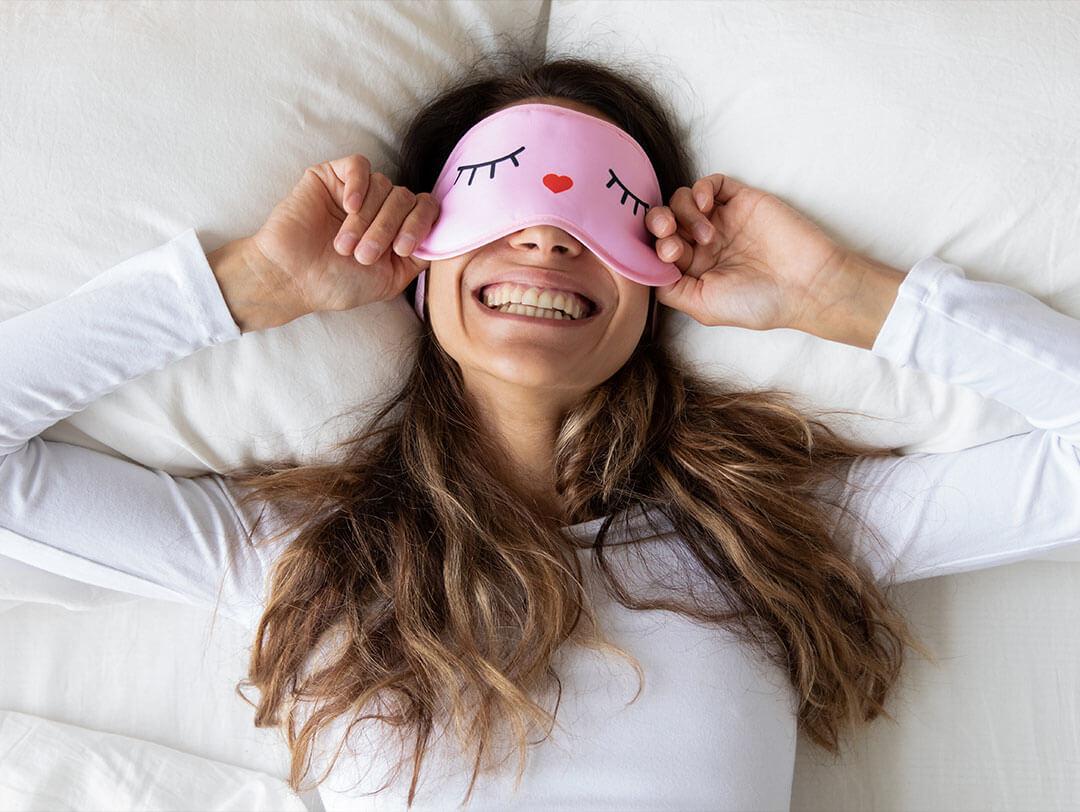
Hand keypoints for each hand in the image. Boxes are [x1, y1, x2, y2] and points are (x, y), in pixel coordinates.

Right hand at [248, 154, 438, 314]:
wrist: (293, 278)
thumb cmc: (338, 283)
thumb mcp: (391, 279)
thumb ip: (420, 257)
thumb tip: (445, 235)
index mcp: (397, 229)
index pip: (427, 209)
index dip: (421, 224)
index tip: (401, 249)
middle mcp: (381, 207)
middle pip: (405, 197)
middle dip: (387, 229)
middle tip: (363, 255)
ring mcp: (358, 190)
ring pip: (383, 184)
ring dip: (367, 220)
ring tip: (344, 245)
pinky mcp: (332, 176)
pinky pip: (360, 165)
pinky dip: (359, 186)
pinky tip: (348, 207)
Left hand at [646, 173, 856, 331]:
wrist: (806, 284)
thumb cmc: (759, 302)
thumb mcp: (703, 306)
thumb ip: (669, 290)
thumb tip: (646, 271)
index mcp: (693, 270)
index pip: (657, 249)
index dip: (652, 248)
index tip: (669, 256)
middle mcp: (704, 244)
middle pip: (663, 221)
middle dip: (657, 223)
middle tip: (669, 234)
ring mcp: (722, 220)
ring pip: (682, 200)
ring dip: (682, 211)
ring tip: (706, 233)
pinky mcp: (741, 201)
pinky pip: (711, 184)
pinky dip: (701, 189)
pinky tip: (707, 206)